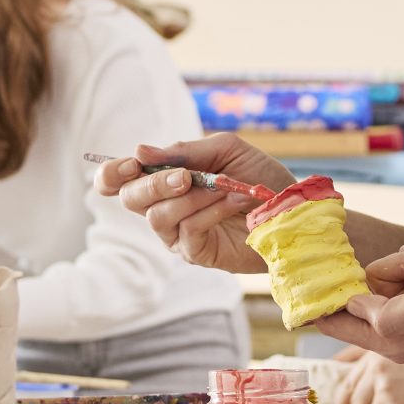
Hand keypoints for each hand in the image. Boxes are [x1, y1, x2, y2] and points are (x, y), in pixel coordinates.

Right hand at [95, 135, 292, 276]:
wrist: (292, 207)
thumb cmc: (259, 176)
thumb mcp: (224, 150)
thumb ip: (184, 152)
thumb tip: (139, 152)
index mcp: (163, 180)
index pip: (117, 182)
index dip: (111, 174)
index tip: (130, 164)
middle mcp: (163, 208)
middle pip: (131, 199)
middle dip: (155, 184)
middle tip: (185, 177)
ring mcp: (177, 234)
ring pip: (158, 216)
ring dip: (192, 197)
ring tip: (225, 188)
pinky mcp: (196, 253)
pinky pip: (188, 230)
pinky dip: (211, 211)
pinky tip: (233, 201)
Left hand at [325, 231, 403, 364]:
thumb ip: (386, 316)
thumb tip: (354, 307)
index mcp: (399, 344)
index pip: (341, 327)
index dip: (321, 308)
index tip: (299, 288)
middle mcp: (402, 334)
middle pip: (361, 296)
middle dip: (388, 273)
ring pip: (382, 275)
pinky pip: (401, 265)